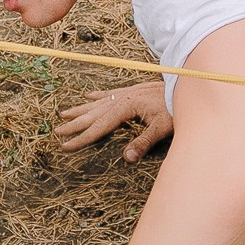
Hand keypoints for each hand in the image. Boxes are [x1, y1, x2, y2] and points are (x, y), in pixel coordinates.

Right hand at [54, 81, 171, 160]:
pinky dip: (97, 96)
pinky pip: (109, 93)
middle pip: (93, 114)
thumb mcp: (162, 128)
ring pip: (97, 102)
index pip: (99, 127)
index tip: (66, 146)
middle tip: (57, 132)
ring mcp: (126, 92)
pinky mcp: (133, 90)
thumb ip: (144, 143)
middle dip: (75, 124)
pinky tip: (87, 96)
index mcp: (126, 108)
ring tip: (63, 113)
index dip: (82, 138)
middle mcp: (122, 98)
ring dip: (80, 109)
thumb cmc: (176, 109)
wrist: (187, 87)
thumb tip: (126, 158)